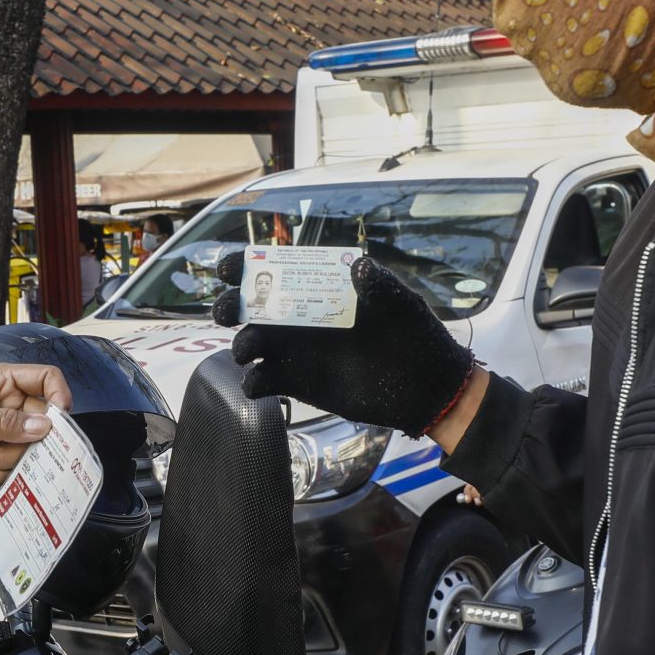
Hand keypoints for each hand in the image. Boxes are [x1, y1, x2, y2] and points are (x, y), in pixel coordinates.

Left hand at [0, 362, 71, 486]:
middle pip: (43, 423)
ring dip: (2, 459)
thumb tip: (43, 426)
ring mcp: (4, 434)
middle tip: (1, 446)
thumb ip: (4, 423)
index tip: (58, 419)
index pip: (46, 379)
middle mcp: (9, 407)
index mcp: (2, 383)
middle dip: (24, 440)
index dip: (59, 395)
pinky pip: (13, 470)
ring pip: (29, 452)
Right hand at [214, 251, 477, 438]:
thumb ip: (379, 286)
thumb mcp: (401, 305)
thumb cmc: (416, 337)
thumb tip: (359, 265)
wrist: (426, 388)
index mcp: (322, 289)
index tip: (232, 267)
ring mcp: (297, 351)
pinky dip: (253, 381)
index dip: (248, 265)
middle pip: (253, 307)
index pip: (278, 271)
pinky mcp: (299, 383)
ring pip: (252, 342)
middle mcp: (302, 318)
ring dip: (242, 343)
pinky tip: (258, 381)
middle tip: (227, 311)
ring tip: (249, 349)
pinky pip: (265, 379)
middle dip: (231, 304)